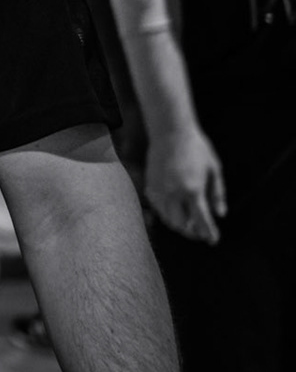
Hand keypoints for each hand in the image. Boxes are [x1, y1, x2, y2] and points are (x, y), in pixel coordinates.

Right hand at [144, 128, 225, 243]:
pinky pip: (157, 208)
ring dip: (178, 224)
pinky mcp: (150, 185)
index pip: (201, 220)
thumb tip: (220, 214)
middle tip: (200, 232)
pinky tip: (174, 210)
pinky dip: (166, 214)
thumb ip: (217, 194)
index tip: (213, 240)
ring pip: (167, 219)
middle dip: (192, 232)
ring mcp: (160, 190)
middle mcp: (174, 194)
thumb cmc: (196, 148)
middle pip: (181, 224)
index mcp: (192, 190)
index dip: (208, 233)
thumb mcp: (214, 170)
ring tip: (188, 223)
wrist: (170, 132)